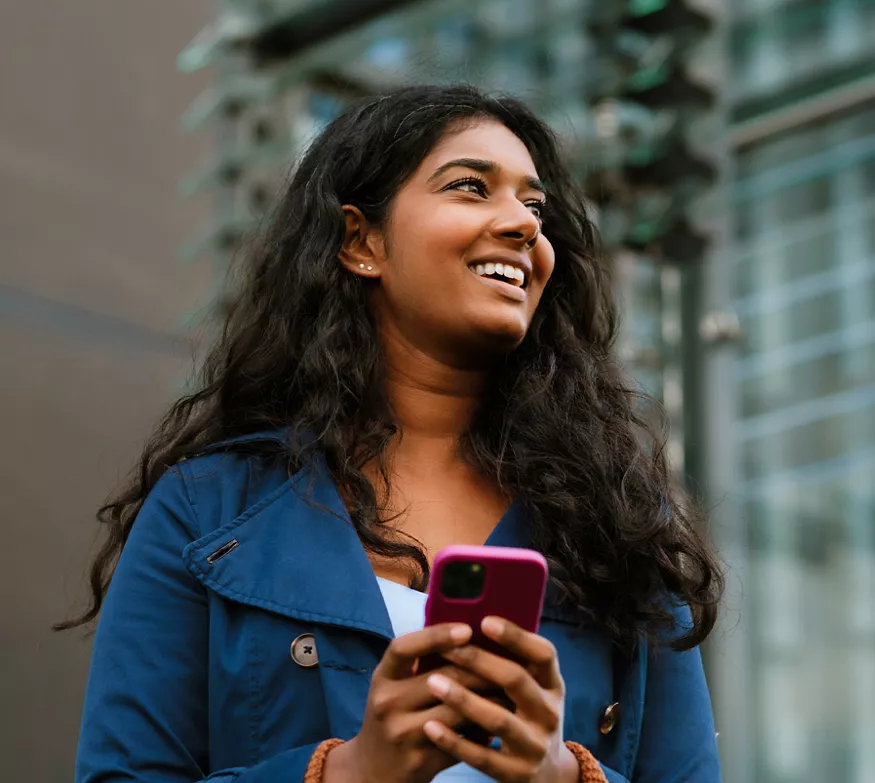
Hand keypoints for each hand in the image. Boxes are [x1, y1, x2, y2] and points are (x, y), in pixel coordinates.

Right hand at [326, 623, 499, 782]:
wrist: (373, 770)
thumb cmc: (393, 717)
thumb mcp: (393, 686)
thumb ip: (420, 664)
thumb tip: (468, 636)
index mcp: (382, 678)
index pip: (404, 648)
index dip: (436, 636)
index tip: (467, 629)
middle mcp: (387, 704)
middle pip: (441, 678)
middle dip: (480, 669)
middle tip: (509, 660)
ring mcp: (402, 734)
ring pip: (457, 710)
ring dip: (488, 699)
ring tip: (511, 689)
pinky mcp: (421, 761)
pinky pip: (461, 741)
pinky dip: (482, 729)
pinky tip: (498, 719)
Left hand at [421, 617, 580, 782]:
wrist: (547, 777)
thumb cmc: (528, 719)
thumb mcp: (533, 693)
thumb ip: (512, 665)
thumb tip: (470, 625)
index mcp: (553, 686)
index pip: (544, 654)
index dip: (516, 636)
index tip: (485, 621)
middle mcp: (549, 714)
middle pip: (516, 680)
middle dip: (479, 662)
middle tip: (447, 647)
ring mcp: (535, 746)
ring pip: (498, 719)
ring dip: (463, 699)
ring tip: (433, 683)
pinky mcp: (517, 775)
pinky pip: (482, 757)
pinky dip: (455, 741)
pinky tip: (430, 727)